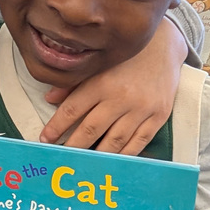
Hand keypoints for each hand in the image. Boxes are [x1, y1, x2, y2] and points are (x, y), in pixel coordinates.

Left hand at [39, 18, 186, 153]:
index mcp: (102, 82)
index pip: (72, 110)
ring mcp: (141, 108)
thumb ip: (73, 83)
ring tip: (84, 163)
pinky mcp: (158, 116)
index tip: (45, 140)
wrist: (164, 46)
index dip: (55, 127)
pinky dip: (123, 155)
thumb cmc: (125, 57)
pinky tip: (112, 160)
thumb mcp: (98, 64)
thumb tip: (50, 99)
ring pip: (114, 141)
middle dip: (73, 146)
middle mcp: (121, 97)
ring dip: (97, 155)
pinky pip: (138, 143)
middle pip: (90, 130)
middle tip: (62, 157)